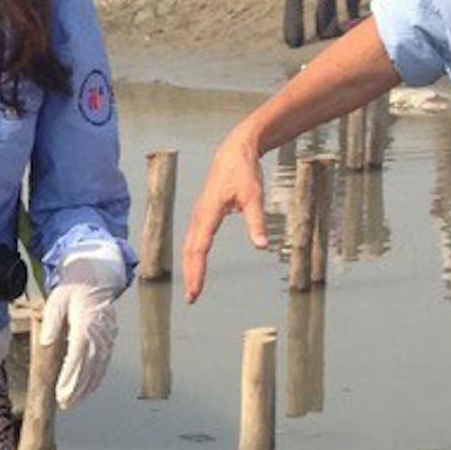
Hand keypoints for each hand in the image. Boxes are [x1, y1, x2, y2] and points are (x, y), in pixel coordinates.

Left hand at [37, 254, 122, 408]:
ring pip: (98, 368)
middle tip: (65, 404)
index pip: (78, 354)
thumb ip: (52, 322)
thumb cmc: (73, 291)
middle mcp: (99, 333)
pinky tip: (88, 390)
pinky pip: (104, 363)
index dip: (71, 375)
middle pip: (89, 366)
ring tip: (74, 402)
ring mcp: (107, 338)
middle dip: (77, 387)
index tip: (62, 391)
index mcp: (85, 323)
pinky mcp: (109, 341)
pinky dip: (96, 379)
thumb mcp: (56, 301)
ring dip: (86, 387)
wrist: (95, 280)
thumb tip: (47, 342)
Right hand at [182, 127, 269, 300]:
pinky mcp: (202, 214)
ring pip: (189, 246)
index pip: (199, 249)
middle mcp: (199, 216)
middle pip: (189, 251)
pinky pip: (193, 239)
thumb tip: (262, 246)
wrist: (234, 151)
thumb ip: (257, 222)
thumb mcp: (254, 197)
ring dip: (189, 268)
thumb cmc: (244, 172)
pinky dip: (192, 256)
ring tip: (192, 288)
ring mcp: (199, 215)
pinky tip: (196, 266)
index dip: (197, 271)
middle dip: (190, 275)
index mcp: (208, 213)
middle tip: (192, 298)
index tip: (196, 291)